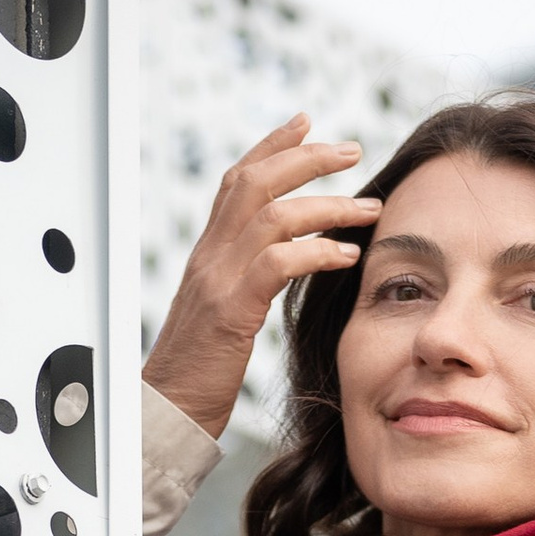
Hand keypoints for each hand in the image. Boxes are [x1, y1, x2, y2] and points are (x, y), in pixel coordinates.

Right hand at [140, 113, 379, 442]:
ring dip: (329, 206)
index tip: (306, 122)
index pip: (237, 181)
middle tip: (352, 150)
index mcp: (207, 253)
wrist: (164, 413)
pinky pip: (278, 263)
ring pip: (274, 215)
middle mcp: (209, 256)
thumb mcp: (221, 316)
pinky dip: (318, 252)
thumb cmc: (198, 375)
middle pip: (256, 181)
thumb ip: (243, 282)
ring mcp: (217, 281)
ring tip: (369, 210)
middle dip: (307, 158)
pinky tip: (348, 256)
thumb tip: (276, 266)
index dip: (271, 146)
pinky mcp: (231, 312)